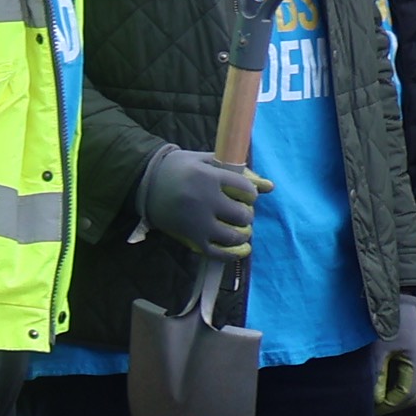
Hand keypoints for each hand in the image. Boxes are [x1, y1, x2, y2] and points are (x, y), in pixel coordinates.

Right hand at [136, 144, 265, 256]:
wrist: (144, 183)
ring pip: (234, 236)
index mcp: (208, 176)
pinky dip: (233, 254)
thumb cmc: (178, 169)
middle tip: (239, 212)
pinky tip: (240, 249)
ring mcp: (196, 221)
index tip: (245, 195)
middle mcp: (203, 199)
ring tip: (238, 229)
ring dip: (242, 234)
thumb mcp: (206, 161)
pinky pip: (217, 252)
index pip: (246, 189)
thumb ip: (239, 171)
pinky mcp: (190, 237)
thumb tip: (270, 187)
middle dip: (246, 214)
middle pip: (242, 215)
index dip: (250, 194)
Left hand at [375, 298, 415, 411]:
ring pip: (415, 388)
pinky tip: (384, 384)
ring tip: (377, 397)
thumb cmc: (386, 322)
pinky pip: (413, 378)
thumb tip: (373, 400)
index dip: (389, 404)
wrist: (399, 297)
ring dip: (397, 395)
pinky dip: (400, 385)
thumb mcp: (378, 349)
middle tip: (373, 406)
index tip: (371, 407)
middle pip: (415, 395)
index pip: (408, 395)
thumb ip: (377, 374)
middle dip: (394, 403)